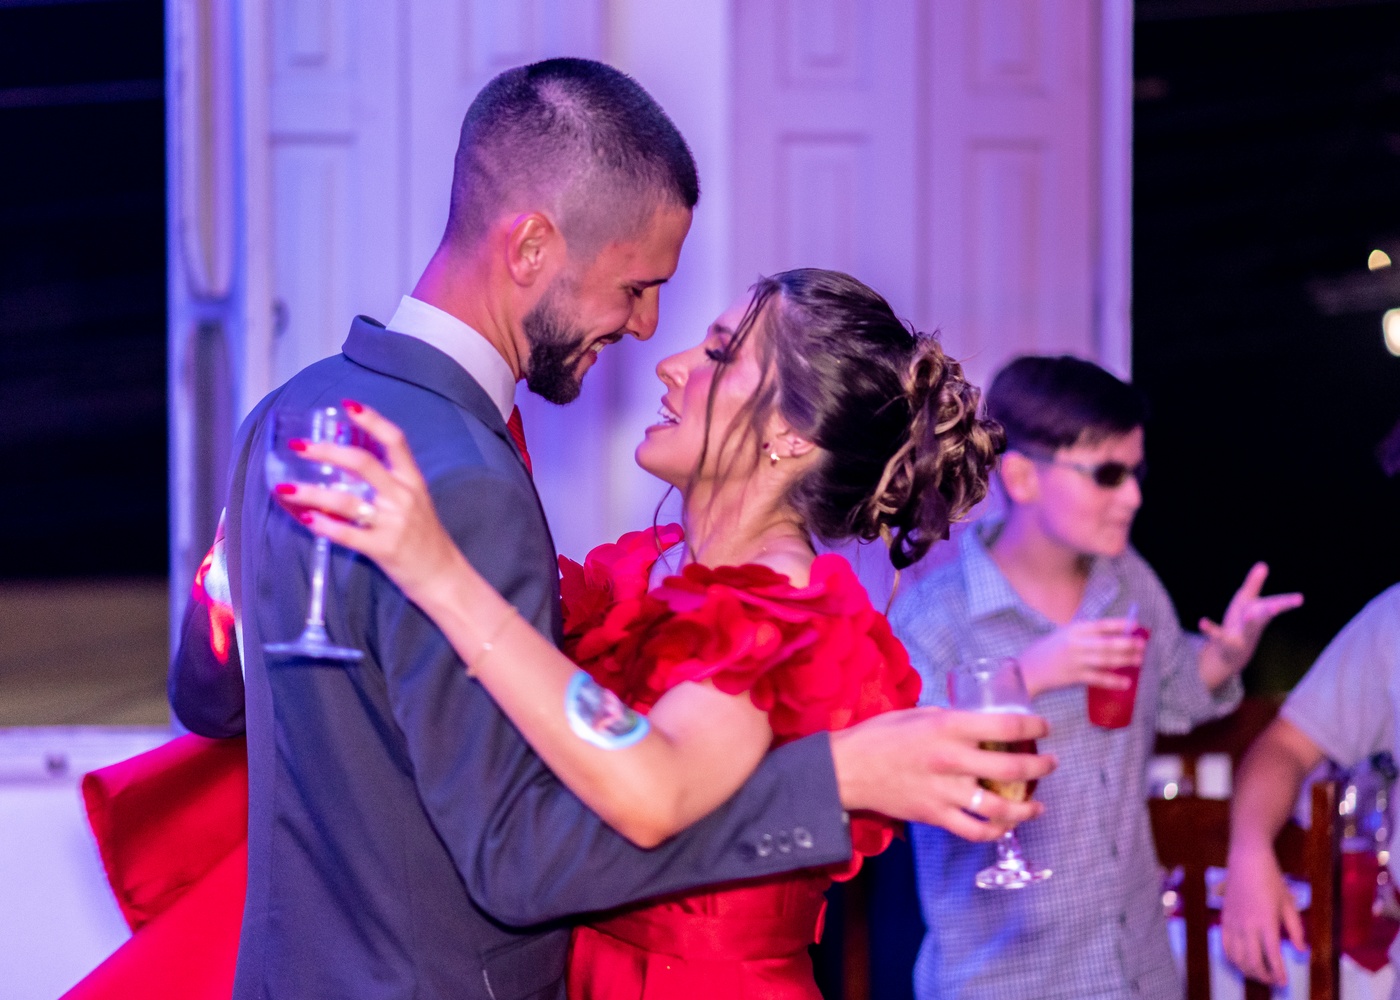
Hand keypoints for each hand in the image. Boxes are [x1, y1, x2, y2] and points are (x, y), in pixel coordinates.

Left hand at [275, 400, 462, 600]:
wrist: (443, 577)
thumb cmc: (426, 540)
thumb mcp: (415, 503)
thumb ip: (389, 485)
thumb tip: (348, 468)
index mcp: (413, 482)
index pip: (395, 441)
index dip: (372, 419)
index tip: (348, 405)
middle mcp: (404, 497)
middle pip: (362, 463)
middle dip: (326, 451)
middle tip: (298, 446)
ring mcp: (394, 523)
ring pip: (346, 500)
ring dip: (311, 492)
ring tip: (285, 488)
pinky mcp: (384, 548)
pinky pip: (346, 534)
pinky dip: (323, 526)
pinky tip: (305, 518)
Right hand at [829, 707, 1054, 841]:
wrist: (847, 769)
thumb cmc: (880, 735)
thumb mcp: (917, 713)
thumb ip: (950, 719)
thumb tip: (977, 723)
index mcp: (948, 726)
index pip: (1006, 726)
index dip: (1033, 727)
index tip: (1044, 727)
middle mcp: (952, 759)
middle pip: (1013, 767)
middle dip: (1041, 766)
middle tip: (1050, 763)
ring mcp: (945, 791)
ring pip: (1000, 808)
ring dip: (1026, 808)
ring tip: (1037, 804)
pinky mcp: (935, 816)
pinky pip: (974, 832)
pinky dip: (995, 832)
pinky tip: (1005, 826)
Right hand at [1017, 619, 1143, 697]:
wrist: (1027, 670)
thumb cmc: (1046, 651)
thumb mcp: (1063, 635)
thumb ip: (1084, 634)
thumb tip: (1112, 636)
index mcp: (1073, 630)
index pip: (1101, 625)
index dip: (1120, 625)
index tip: (1136, 626)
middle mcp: (1076, 643)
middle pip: (1107, 643)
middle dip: (1127, 644)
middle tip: (1143, 645)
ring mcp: (1076, 660)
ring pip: (1106, 660)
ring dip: (1125, 660)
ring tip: (1139, 660)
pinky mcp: (1074, 676)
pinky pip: (1098, 678)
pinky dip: (1113, 681)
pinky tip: (1126, 682)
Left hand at [1198, 563, 1303, 686]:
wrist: (1230, 656)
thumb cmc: (1241, 624)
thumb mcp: (1246, 601)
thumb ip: (1254, 584)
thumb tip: (1263, 564)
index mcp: (1260, 613)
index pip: (1275, 605)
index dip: (1287, 602)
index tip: (1300, 598)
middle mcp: (1254, 626)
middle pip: (1263, 618)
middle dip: (1270, 611)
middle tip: (1277, 606)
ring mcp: (1241, 637)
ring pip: (1246, 630)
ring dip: (1248, 623)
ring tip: (1248, 616)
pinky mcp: (1224, 644)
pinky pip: (1217, 636)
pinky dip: (1210, 630)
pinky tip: (1202, 622)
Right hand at [1221, 845, 1304, 986]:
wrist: (1247, 860)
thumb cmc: (1272, 879)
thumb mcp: (1289, 904)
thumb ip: (1296, 929)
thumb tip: (1302, 950)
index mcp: (1266, 922)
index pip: (1271, 956)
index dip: (1277, 973)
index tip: (1284, 982)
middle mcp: (1247, 925)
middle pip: (1252, 961)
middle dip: (1263, 976)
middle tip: (1273, 981)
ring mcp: (1233, 922)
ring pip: (1236, 956)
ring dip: (1247, 970)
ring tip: (1259, 974)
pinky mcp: (1224, 917)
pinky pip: (1225, 944)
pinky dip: (1232, 958)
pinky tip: (1240, 962)